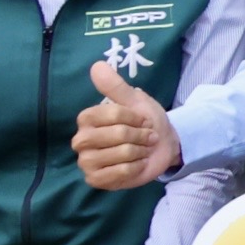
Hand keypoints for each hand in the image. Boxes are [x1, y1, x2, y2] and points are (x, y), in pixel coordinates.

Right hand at [71, 61, 180, 189]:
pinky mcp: (95, 180)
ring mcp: (87, 161)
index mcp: (87, 120)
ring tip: (142, 150)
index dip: (131, 117)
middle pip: (113, 135)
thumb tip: (97, 65)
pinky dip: (135, 167)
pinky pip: (118, 173)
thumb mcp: (136, 101)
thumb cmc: (146, 122)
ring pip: (116, 154)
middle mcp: (81, 140)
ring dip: (138, 151)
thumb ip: (116, 86)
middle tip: (147, 136)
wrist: (162, 146)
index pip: (109, 114)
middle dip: (137, 135)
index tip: (142, 119)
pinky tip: (137, 164)